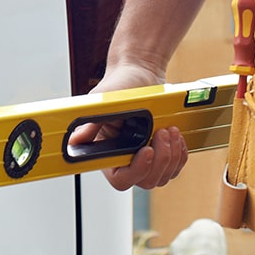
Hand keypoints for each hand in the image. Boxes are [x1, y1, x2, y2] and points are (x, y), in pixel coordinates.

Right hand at [67, 61, 190, 191]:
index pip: (121, 179)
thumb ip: (90, 123)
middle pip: (146, 181)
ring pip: (162, 176)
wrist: (140, 74)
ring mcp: (146, 159)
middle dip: (159, 158)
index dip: (136, 171)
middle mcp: (127, 160)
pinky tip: (176, 136)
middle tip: (161, 132)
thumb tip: (74, 140)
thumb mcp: (102, 101)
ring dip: (171, 154)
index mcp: (109, 153)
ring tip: (169, 130)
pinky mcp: (162, 153)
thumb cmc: (120, 86)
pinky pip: (175, 167)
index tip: (146, 150)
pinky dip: (180, 154)